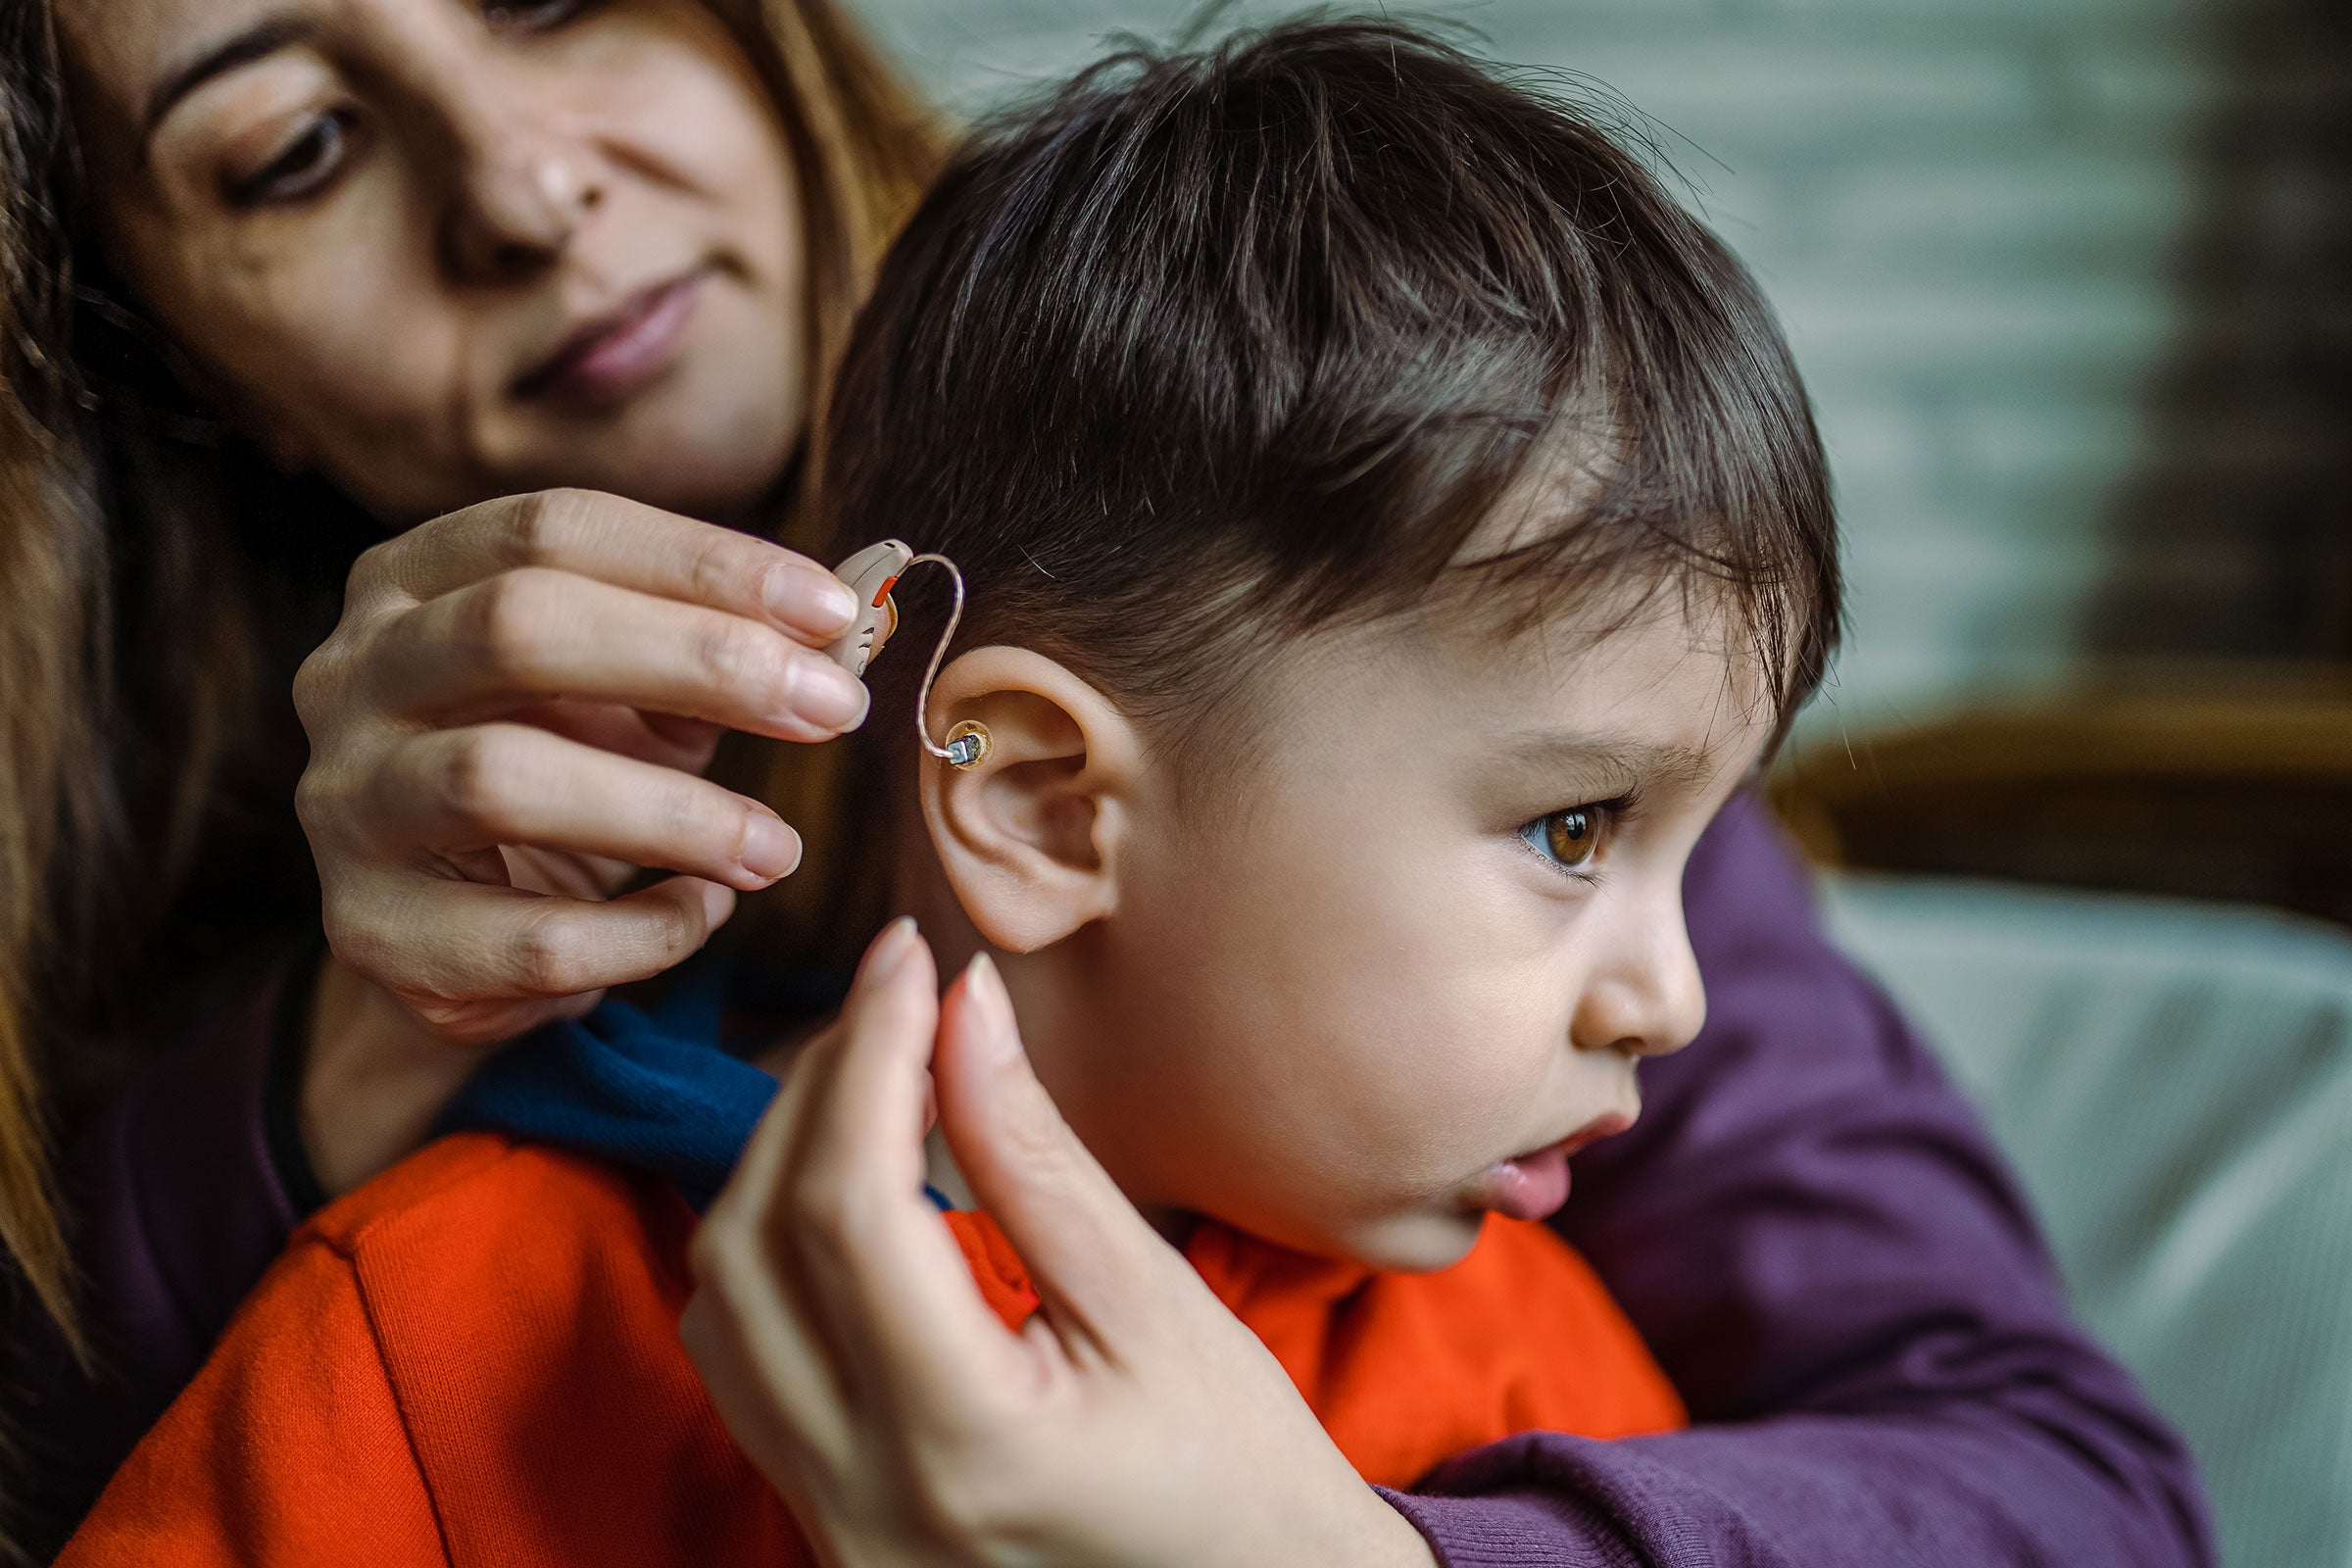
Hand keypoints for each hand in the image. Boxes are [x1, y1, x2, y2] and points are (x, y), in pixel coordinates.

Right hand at [291, 489, 864, 1188]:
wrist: (455, 928)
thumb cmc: (563, 767)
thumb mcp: (634, 690)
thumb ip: (721, 643)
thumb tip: (849, 617)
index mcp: (413, 580)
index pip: (554, 528)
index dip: (704, 561)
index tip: (833, 612)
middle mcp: (354, 674)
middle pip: (517, 627)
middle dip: (697, 660)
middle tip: (832, 711)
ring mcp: (347, 804)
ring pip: (499, 779)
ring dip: (673, 813)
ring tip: (777, 847)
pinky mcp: (374, 932)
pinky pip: (522, 937)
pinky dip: (637, 932)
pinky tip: (699, 913)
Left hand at [680, 921, 1439, 1567]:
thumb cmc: (1246, 1479)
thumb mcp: (1156, 1308)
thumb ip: (1036, 1158)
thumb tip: (962, 1006)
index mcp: (963, 1447)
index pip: (850, 1210)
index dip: (868, 1058)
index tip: (908, 958)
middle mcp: (861, 1502)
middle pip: (755, 1247)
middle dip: (811, 1097)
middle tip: (893, 1004)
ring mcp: (828, 1529)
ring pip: (720, 1307)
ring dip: (771, 1173)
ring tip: (869, 1086)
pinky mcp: (825, 1527)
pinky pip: (742, 1369)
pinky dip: (771, 1257)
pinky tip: (844, 1193)